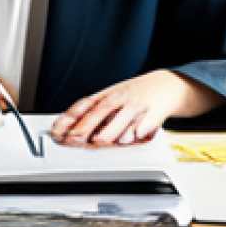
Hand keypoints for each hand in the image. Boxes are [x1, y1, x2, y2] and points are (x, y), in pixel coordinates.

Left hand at [50, 70, 224, 146]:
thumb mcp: (114, 96)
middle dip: (85, 127)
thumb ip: (96, 111)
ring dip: (108, 134)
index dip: (70, 117)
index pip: (85, 104)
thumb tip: (73, 128)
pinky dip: (132, 136)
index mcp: (107, 94)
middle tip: (74, 139)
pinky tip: (127, 139)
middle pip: (99, 112)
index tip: (58, 129)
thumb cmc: (136, 94)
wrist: (167, 86)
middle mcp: (120, 99)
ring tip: (99, 141)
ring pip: (120, 122)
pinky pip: (140, 129)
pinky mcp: (151, 116)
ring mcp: (135, 107)